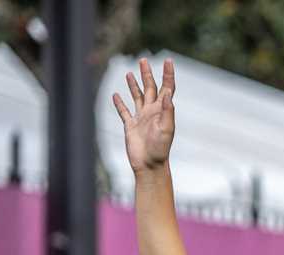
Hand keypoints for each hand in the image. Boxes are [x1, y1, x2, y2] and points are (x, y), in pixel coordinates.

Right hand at [112, 57, 175, 172]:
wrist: (149, 165)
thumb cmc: (160, 149)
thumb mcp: (166, 129)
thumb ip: (168, 111)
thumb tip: (168, 93)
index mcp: (162, 110)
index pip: (166, 88)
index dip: (168, 74)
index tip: (168, 60)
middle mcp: (152, 111)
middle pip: (150, 88)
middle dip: (147, 74)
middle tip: (143, 60)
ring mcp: (141, 118)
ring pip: (137, 97)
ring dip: (134, 85)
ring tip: (130, 73)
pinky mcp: (130, 126)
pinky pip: (124, 111)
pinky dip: (119, 103)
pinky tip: (115, 95)